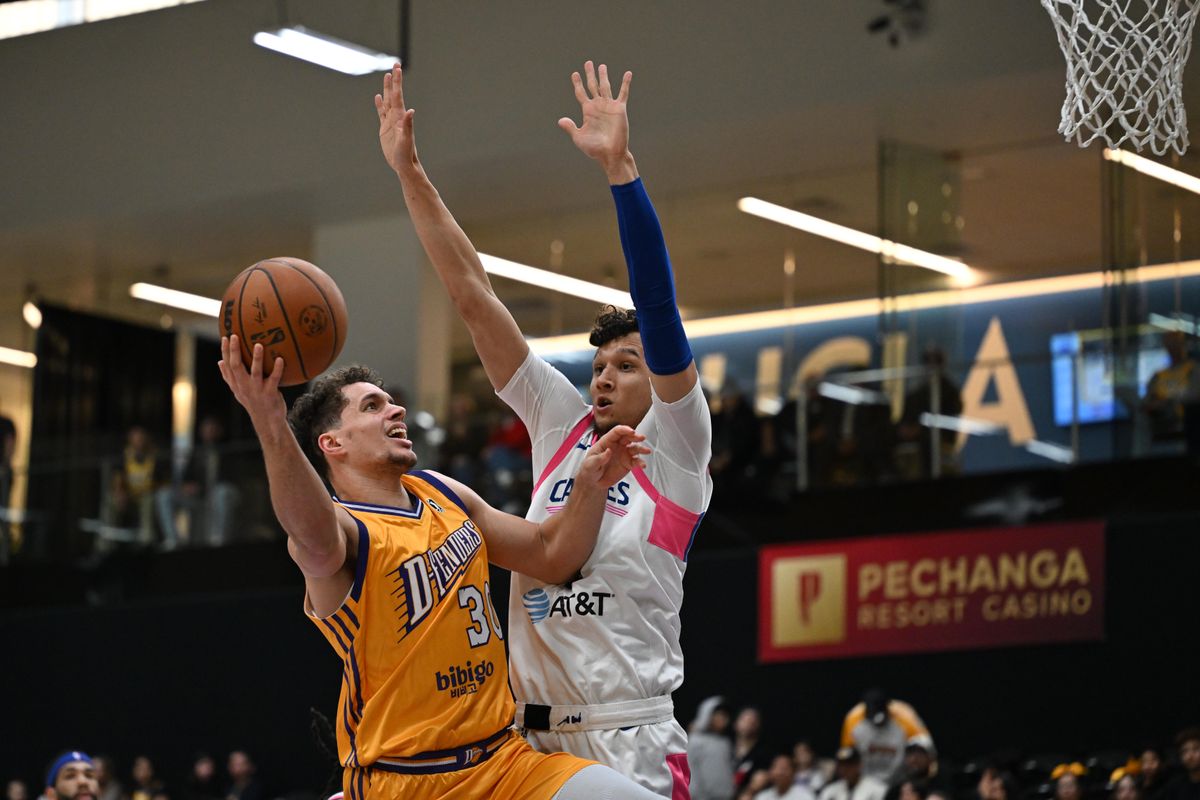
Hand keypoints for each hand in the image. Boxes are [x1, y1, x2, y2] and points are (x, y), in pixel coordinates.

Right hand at [218, 335, 285, 425]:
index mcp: (236, 384)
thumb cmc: (253, 402)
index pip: (227, 365)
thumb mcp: (238, 391)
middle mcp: (244, 386)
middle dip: (234, 351)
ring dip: (256, 358)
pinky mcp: (270, 393)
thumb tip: (219, 362)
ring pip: (255, 371)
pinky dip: (277, 369)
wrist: (267, 421)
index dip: (225, 351)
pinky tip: (281, 359)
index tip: (225, 337)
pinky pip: (274, 379)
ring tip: (259, 345)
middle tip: (235, 336)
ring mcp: (257, 390)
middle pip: (236, 366)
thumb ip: (229, 377)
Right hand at [375, 63, 418, 175]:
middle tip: (395, 65)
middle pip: (393, 94)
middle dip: (394, 80)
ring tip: (386, 77)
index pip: (398, 95)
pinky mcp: (385, 129)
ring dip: (387, 89)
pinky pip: (381, 113)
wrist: (404, 164)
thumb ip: (408, 125)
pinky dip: (379, 104)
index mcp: (400, 117)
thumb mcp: (406, 140)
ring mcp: (390, 122)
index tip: (397, 68)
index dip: (397, 82)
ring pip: (387, 101)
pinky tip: (378, 97)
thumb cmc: (406, 154)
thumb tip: (410, 111)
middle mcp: (396, 117)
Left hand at [557, 61, 635, 181]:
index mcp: (587, 111)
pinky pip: (623, 93)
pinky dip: (625, 83)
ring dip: (604, 76)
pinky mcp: (620, 109)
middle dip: (590, 74)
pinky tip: (628, 73)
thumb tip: (560, 121)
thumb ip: (571, 128)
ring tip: (602, 66)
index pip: (581, 93)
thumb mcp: (579, 138)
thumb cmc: (594, 148)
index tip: (575, 74)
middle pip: (592, 85)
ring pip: (606, 86)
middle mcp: (598, 106)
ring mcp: (609, 106)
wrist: (610, 153)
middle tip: (588, 63)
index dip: (577, 83)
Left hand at [580, 424, 648, 486]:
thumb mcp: (590, 464)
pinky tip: (643, 465)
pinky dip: (640, 462)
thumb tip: (609, 451)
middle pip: (628, 437)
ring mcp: (623, 454)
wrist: (594, 483)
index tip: (632, 432)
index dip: (625, 430)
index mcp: (607, 442)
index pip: (617, 432)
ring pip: (634, 448)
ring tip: (647, 451)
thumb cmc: (589, 469)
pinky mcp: (628, 464)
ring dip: (641, 448)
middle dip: (635, 436)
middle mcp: (617, 446)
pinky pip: (636, 461)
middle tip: (641, 438)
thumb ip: (599, 458)